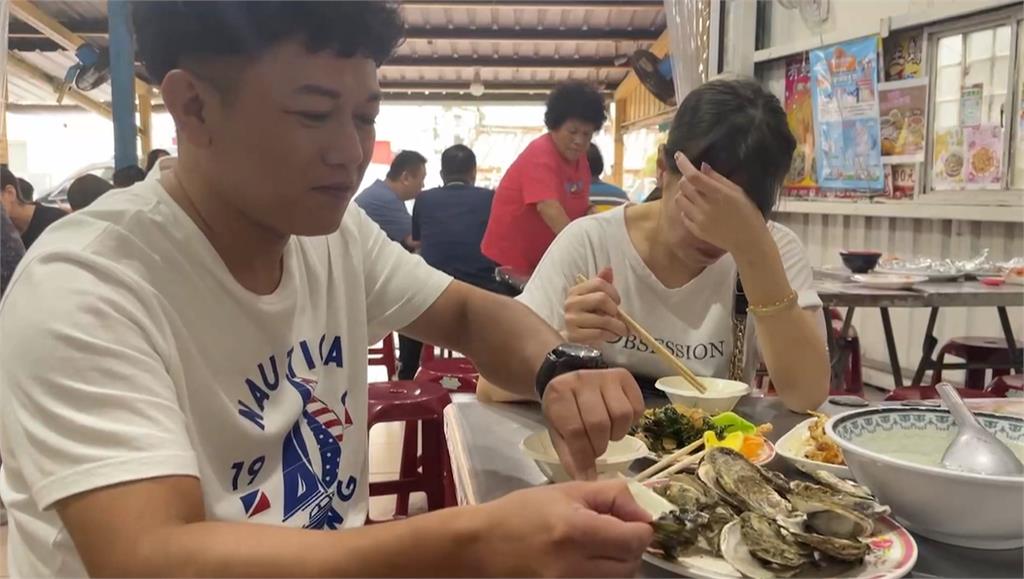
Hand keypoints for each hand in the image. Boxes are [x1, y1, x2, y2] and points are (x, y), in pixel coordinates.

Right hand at [474, 480, 653, 576]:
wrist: (480, 545)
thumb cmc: (521, 512)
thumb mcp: (566, 491)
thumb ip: (611, 497)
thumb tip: (644, 515)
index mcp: (577, 531)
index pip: (635, 540)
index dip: (640, 528)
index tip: (629, 520)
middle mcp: (575, 566)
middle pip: (631, 565)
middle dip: (630, 547)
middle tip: (613, 533)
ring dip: (618, 564)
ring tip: (597, 548)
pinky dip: (601, 575)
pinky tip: (586, 562)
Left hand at [543, 367, 644, 479]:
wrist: (568, 380)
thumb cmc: (563, 410)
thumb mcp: (557, 431)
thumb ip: (570, 455)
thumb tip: (585, 479)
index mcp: (559, 393)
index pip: (575, 430)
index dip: (584, 457)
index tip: (588, 475)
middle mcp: (582, 379)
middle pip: (599, 423)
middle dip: (599, 446)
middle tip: (597, 451)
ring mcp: (605, 375)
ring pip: (621, 414)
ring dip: (616, 434)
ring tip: (606, 436)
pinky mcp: (624, 376)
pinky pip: (636, 407)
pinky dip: (630, 423)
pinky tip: (617, 423)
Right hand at [564, 267, 628, 345]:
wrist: (572, 337)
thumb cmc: (586, 316)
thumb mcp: (593, 298)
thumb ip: (601, 284)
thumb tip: (609, 269)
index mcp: (575, 291)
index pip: (599, 283)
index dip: (613, 292)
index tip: (617, 302)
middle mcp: (571, 303)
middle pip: (601, 299)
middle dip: (614, 309)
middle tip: (618, 316)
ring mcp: (571, 320)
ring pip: (603, 319)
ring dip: (617, 326)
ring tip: (621, 329)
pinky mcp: (574, 335)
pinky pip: (599, 333)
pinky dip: (611, 335)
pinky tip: (612, 335)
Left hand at [673, 152, 769, 257]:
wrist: (748, 241)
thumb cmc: (748, 213)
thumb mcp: (738, 192)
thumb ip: (718, 179)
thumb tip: (702, 166)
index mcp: (719, 194)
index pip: (694, 176)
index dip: (683, 164)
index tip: (678, 155)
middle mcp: (706, 207)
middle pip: (684, 186)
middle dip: (686, 179)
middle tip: (695, 180)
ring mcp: (699, 220)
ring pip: (679, 199)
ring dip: (684, 193)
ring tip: (696, 195)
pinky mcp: (696, 230)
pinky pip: (683, 214)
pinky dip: (687, 208)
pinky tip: (697, 208)